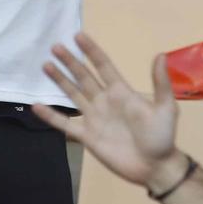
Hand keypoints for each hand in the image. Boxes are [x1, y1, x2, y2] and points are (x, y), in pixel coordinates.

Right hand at [31, 33, 181, 189]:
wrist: (155, 167)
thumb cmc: (162, 137)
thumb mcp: (165, 108)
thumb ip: (160, 83)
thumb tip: (160, 55)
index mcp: (121, 92)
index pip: (103, 66)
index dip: (91, 51)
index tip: (78, 36)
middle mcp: (104, 101)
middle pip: (84, 77)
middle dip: (70, 61)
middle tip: (55, 46)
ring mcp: (94, 118)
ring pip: (73, 94)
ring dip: (60, 80)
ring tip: (45, 65)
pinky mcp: (87, 137)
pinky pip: (65, 124)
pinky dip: (51, 116)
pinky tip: (36, 106)